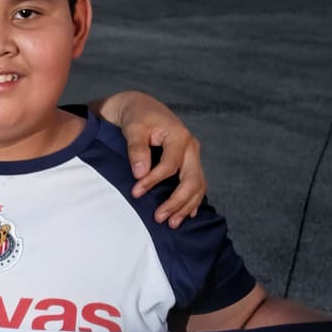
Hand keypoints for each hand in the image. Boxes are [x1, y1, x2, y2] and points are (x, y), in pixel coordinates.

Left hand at [102, 92, 206, 224]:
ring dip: (186, 205)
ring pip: (198, 185)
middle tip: (160, 218)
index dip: (153, 181)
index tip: (136, 193)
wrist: (142, 108)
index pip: (170, 166)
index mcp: (179, 137)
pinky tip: (187, 214)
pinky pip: (197, 185)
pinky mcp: (189, 163)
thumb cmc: (137, 117)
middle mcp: (191, 148)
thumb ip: (137, 149)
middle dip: (177, 201)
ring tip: (172, 223)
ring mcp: (193, 157)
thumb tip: (140, 173)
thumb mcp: (133, 128)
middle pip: (192, 180)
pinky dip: (192, 200)